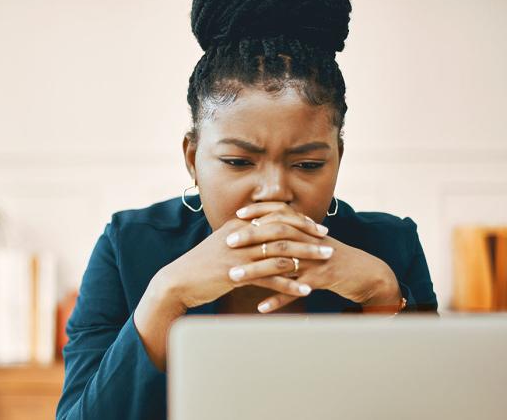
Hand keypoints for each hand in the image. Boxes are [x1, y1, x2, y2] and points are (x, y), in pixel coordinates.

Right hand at [157, 210, 329, 309]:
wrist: (178, 281)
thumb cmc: (201, 265)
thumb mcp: (223, 244)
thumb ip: (243, 237)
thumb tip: (263, 235)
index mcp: (239, 225)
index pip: (275, 216)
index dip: (299, 220)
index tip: (317, 227)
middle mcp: (242, 235)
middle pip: (283, 231)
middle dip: (309, 236)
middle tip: (328, 243)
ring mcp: (239, 255)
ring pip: (281, 252)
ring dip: (307, 257)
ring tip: (325, 262)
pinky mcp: (237, 274)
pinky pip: (270, 278)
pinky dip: (290, 284)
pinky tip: (305, 290)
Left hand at [228, 202, 401, 312]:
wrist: (364, 272)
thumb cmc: (332, 257)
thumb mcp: (313, 242)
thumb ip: (293, 234)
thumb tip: (265, 228)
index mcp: (306, 230)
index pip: (280, 214)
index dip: (259, 213)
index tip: (237, 216)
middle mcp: (310, 241)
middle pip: (277, 234)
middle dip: (251, 237)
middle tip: (228, 242)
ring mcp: (316, 260)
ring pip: (282, 263)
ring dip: (256, 271)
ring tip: (234, 277)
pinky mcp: (321, 280)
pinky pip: (296, 291)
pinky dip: (278, 299)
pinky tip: (261, 307)